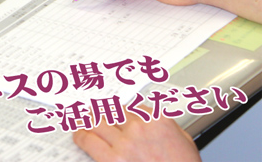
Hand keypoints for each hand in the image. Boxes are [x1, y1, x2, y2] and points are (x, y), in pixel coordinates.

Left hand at [73, 106, 200, 161]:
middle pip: (112, 111)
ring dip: (88, 120)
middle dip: (101, 111)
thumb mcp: (184, 140)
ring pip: (97, 122)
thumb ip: (167, 126)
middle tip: (92, 112)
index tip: (115, 110)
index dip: (121, 111)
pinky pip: (90, 142)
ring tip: (80, 120)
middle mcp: (139, 127)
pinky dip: (81, 137)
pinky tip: (78, 136)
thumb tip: (153, 121)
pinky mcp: (113, 160)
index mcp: (157, 120)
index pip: (131, 107)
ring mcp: (125, 142)